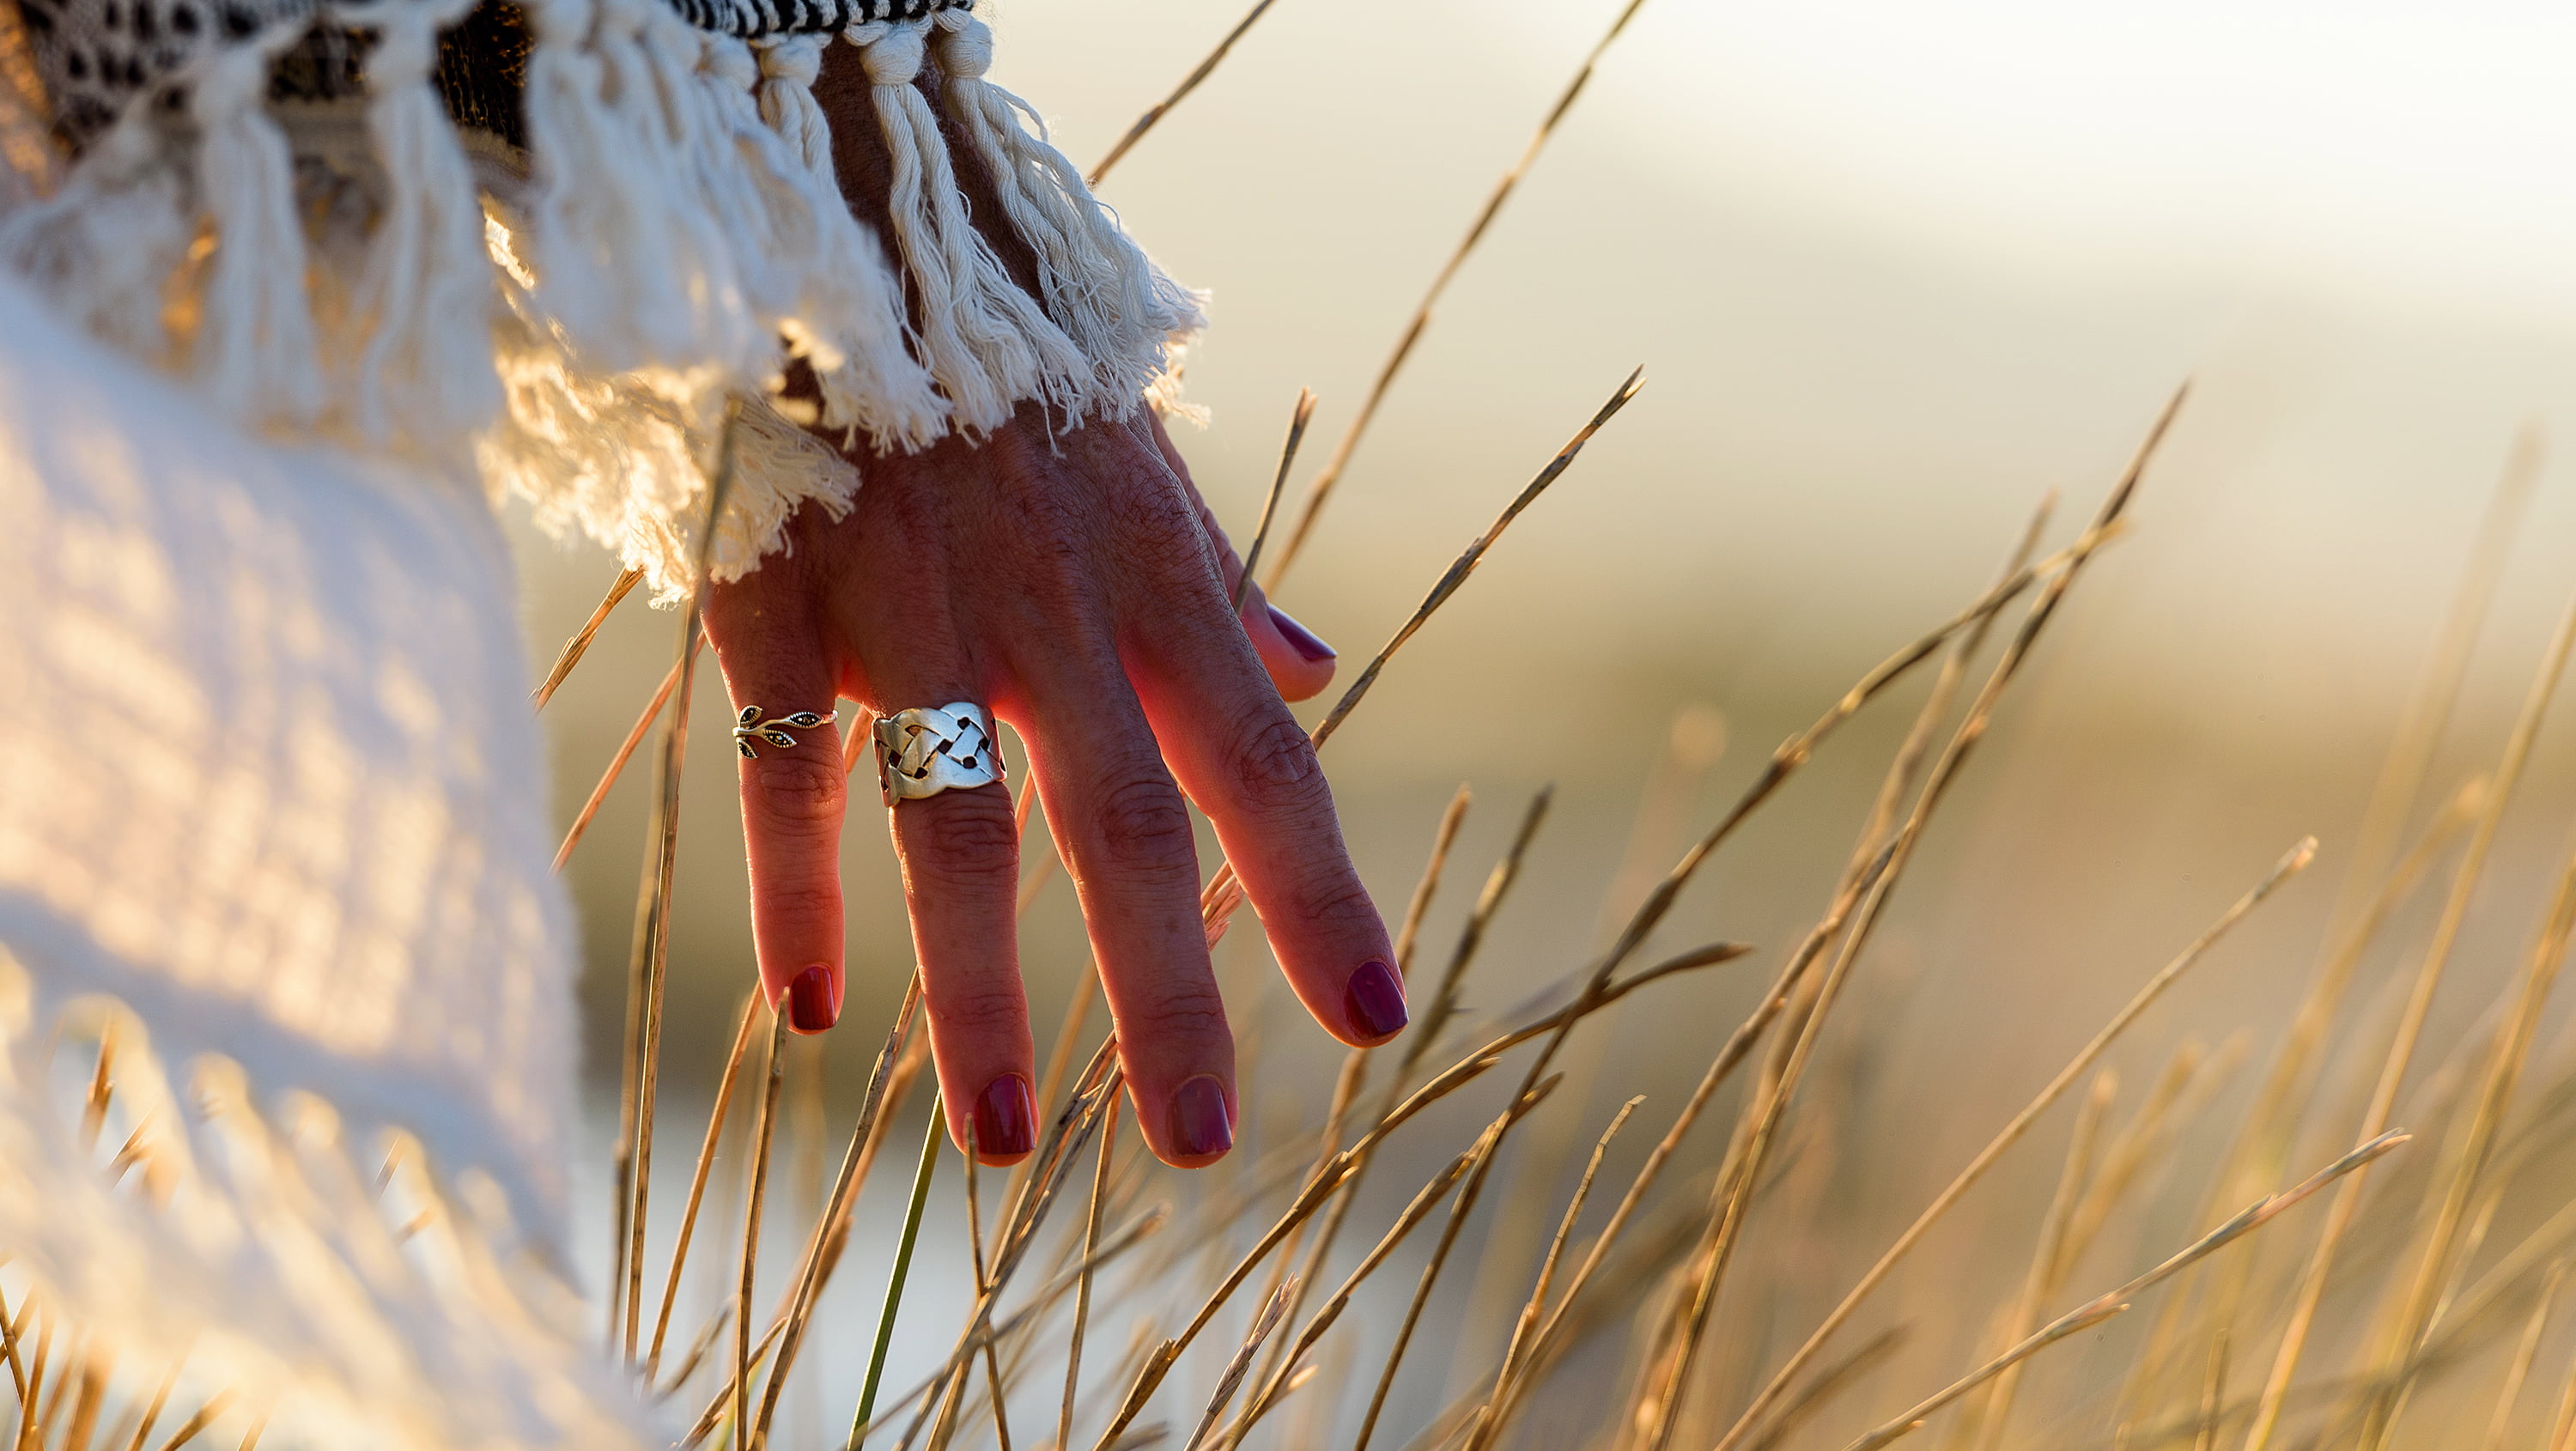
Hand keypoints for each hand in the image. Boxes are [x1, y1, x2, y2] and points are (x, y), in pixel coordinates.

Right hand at [704, 404, 1404, 1168]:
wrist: (836, 215)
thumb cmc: (1002, 362)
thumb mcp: (1141, 454)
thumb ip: (1221, 578)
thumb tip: (1321, 671)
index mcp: (1151, 582)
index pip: (1264, 760)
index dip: (1320, 894)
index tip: (1371, 1021)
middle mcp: (1050, 613)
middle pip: (1124, 830)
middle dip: (1170, 997)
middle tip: (1200, 1148)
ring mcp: (911, 612)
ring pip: (951, 829)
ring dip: (978, 996)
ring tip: (1009, 1141)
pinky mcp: (780, 602)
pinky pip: (789, 771)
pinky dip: (799, 893)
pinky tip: (812, 1011)